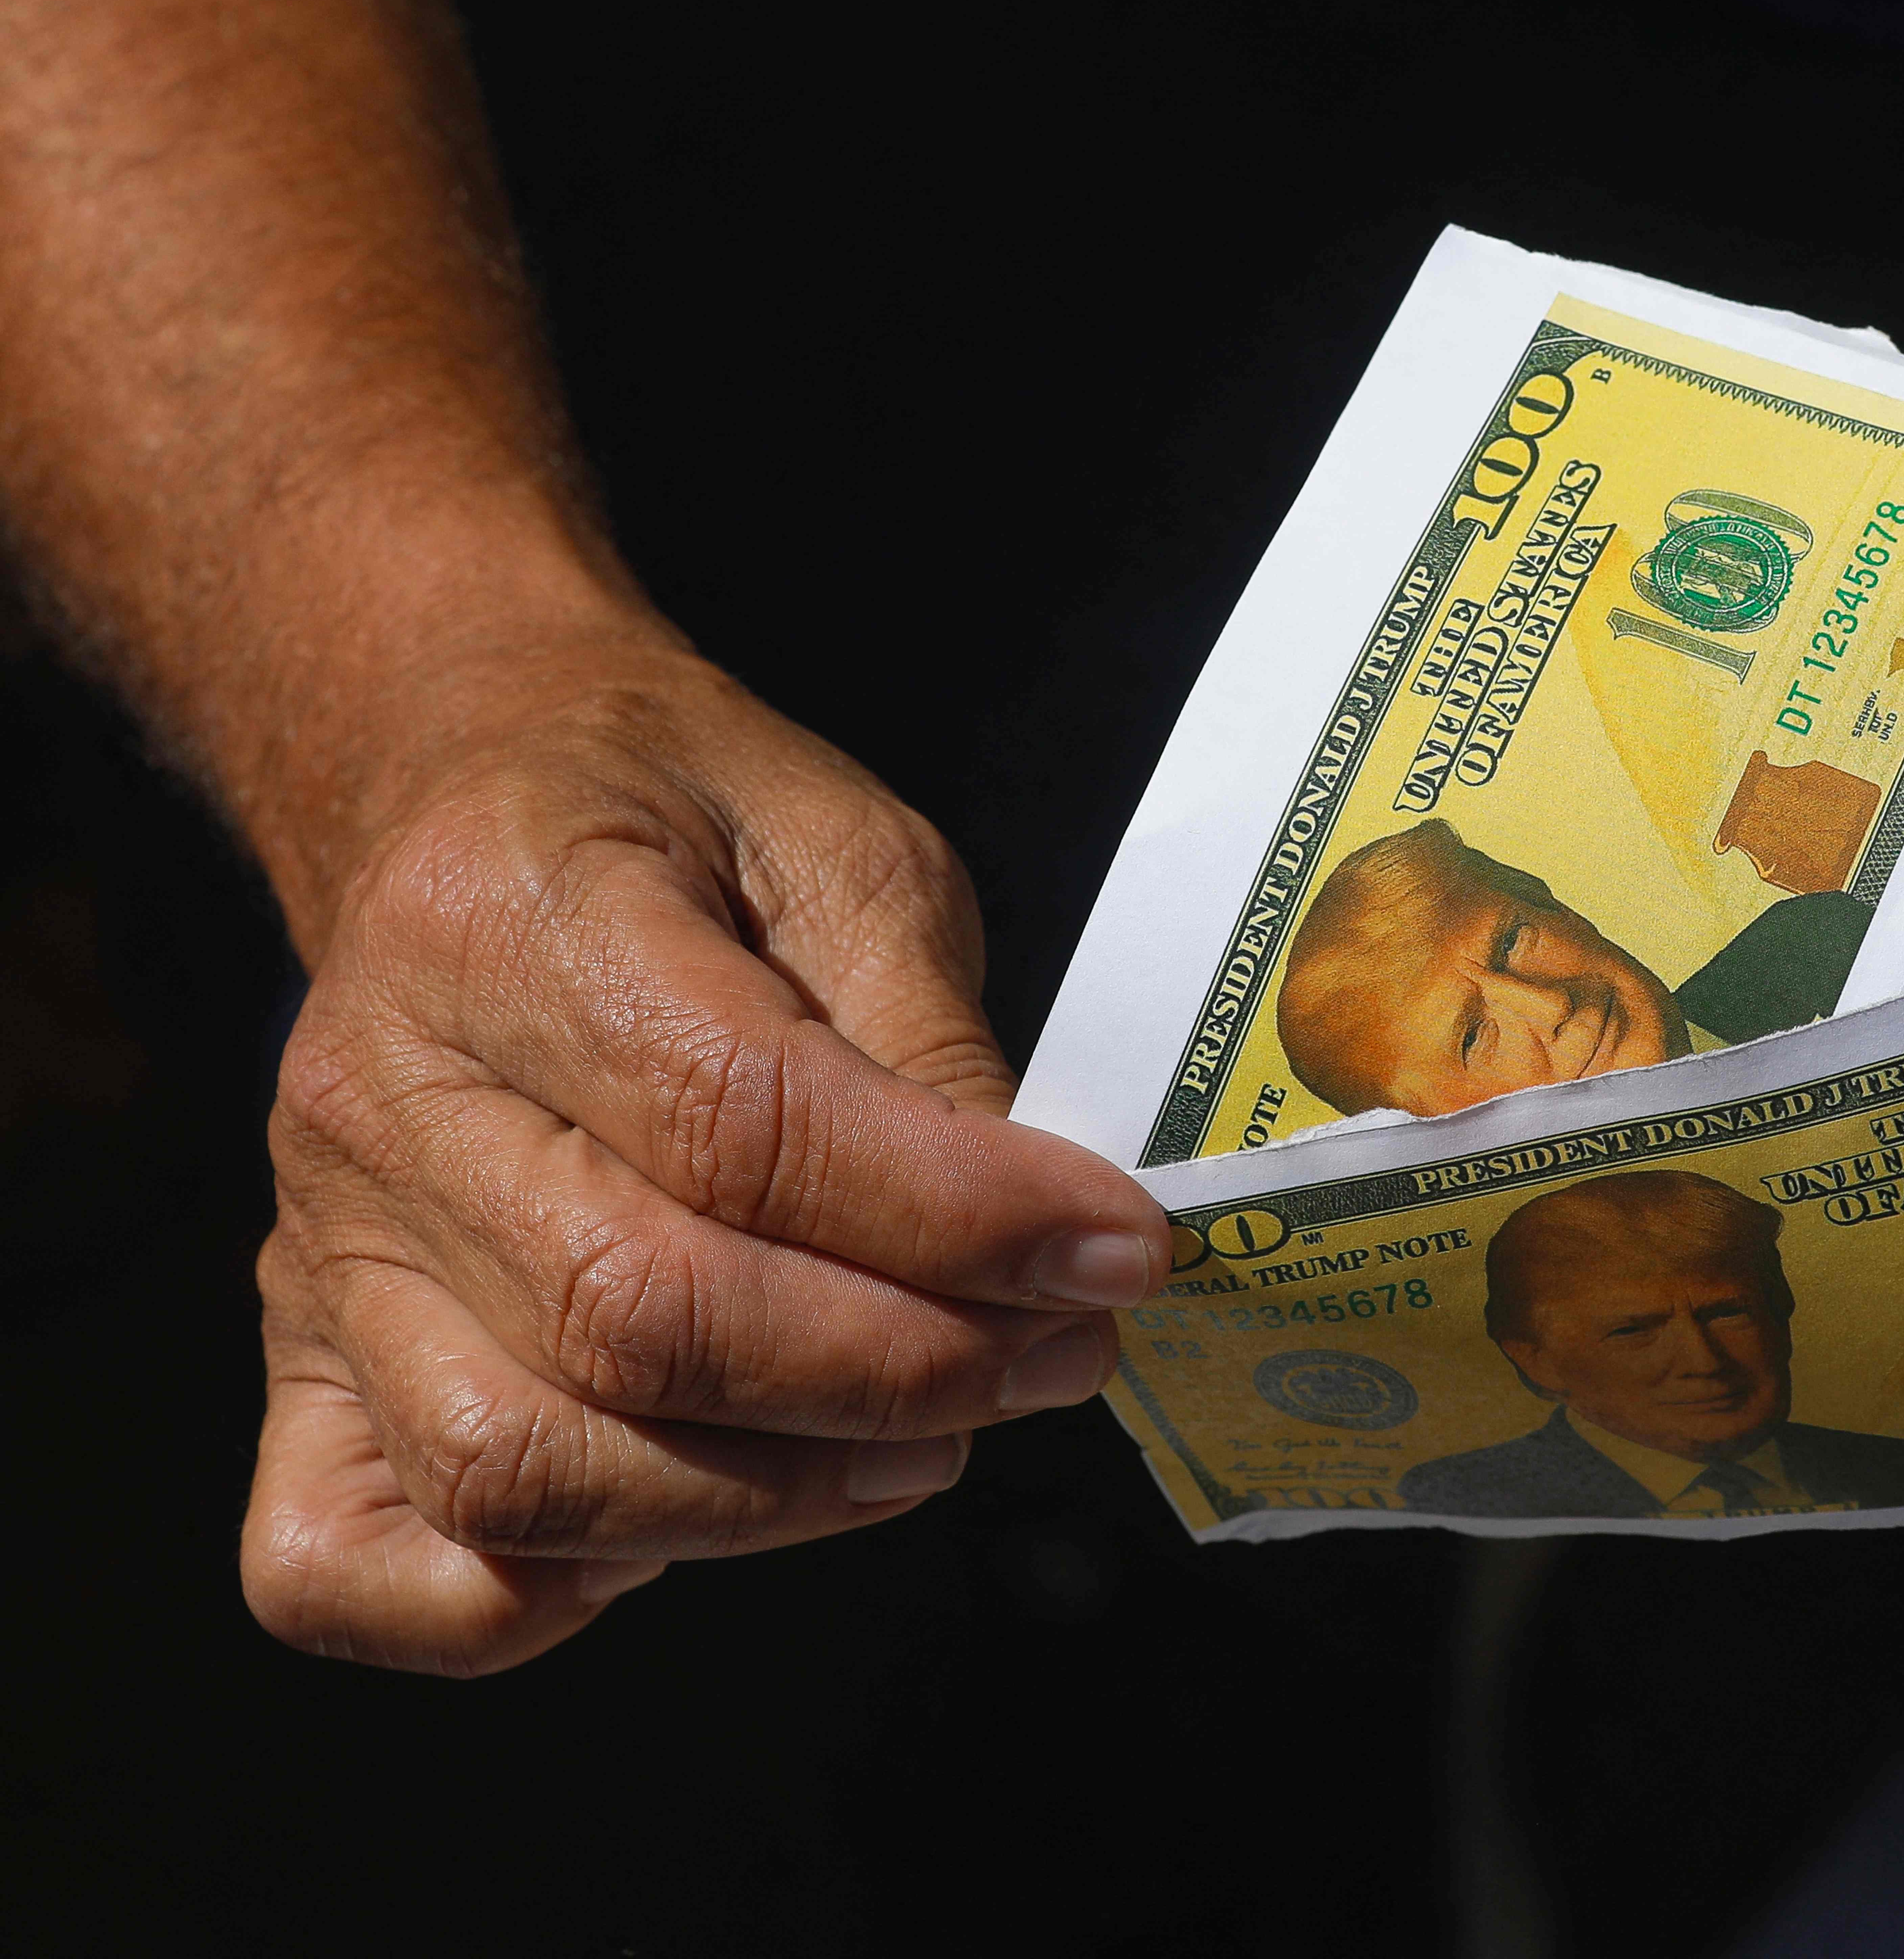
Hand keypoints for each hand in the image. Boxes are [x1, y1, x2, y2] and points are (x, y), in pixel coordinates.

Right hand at [238, 647, 1164, 1674]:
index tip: (1117, 1254)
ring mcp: (318, 1248)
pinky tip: (684, 1523)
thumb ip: (931, 1047)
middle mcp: (378, 1097)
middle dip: (897, 1370)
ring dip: (770, 1495)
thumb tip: (1035, 1243)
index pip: (745, 1126)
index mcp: (509, 919)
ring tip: (928, 1440)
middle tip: (1054, 1357)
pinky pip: (354, 1564)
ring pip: (527, 1464)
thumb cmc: (671, 823)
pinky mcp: (298, 1361)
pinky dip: (535, 1592)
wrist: (466, 798)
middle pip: (641, 1317)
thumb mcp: (851, 853)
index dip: (958, 1220)